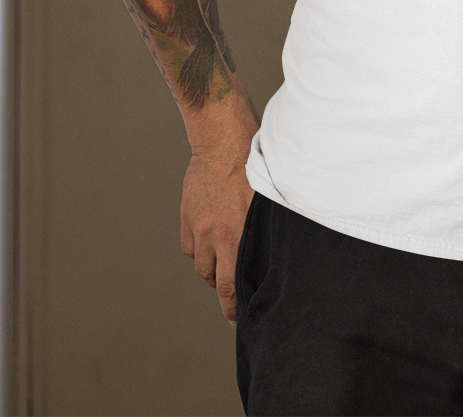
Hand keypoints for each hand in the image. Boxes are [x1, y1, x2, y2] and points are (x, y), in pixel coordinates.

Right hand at [181, 134, 255, 323]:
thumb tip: (274, 257)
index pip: (234, 285)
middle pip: (217, 282)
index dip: (235, 308)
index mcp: (241, 233)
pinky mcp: (188, 217)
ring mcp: (200, 227)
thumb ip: (266, 231)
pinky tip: (211, 247)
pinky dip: (200, 253)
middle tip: (233, 308)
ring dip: (213, 272)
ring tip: (225, 268)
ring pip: (203, 267)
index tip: (240, 320)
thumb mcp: (270, 201)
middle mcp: (217, 235)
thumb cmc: (256, 166)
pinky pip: (190, 249)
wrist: (224, 141)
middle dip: (225, 298)